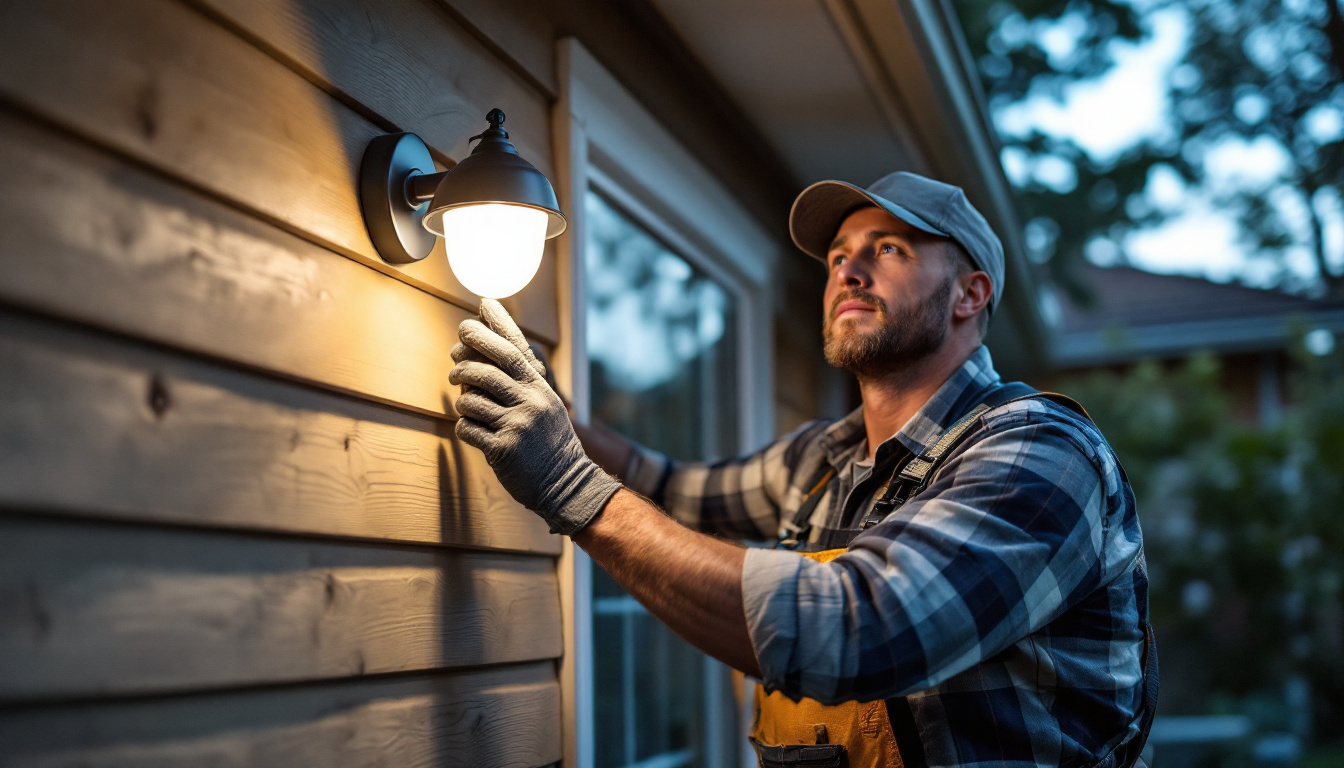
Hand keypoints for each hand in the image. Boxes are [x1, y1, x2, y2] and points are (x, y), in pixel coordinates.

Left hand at [450, 299, 621, 534]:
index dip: (497, 324)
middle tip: (455, 352)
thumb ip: (522, 381)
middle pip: (489, 366)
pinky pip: (467, 427)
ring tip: (467, 402)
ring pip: (471, 398)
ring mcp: (516, 425)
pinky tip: (473, 429)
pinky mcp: (502, 449)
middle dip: (467, 353)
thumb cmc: (547, 441)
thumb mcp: (545, 405)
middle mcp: (530, 401)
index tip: (483, 304)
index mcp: (540, 388)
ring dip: (462, 398)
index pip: (515, 347)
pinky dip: (464, 426)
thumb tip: (487, 352)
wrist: (564, 483)